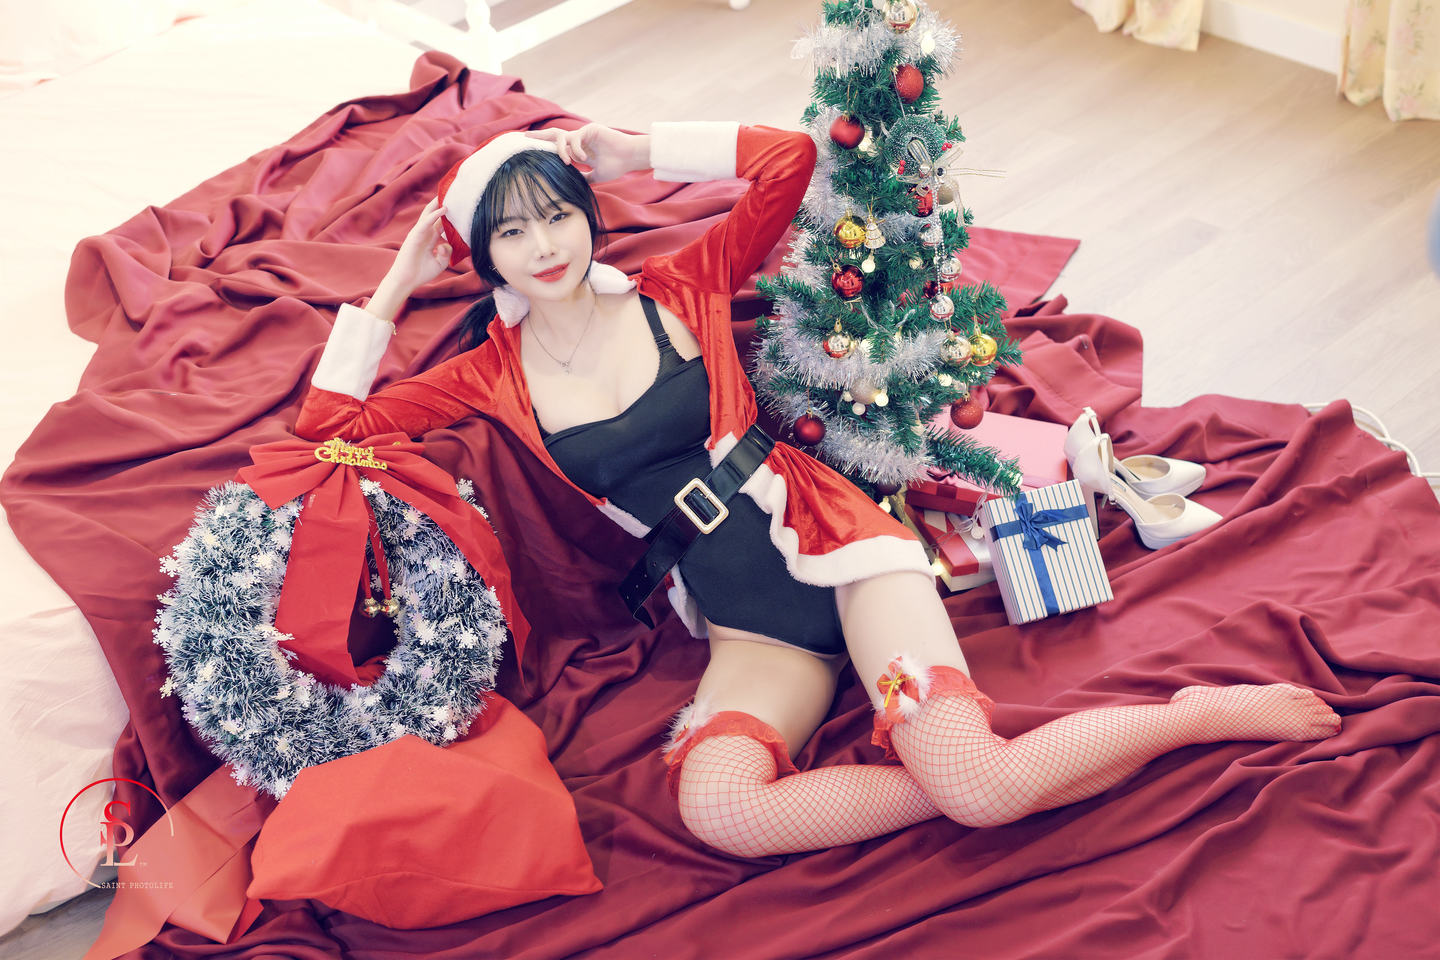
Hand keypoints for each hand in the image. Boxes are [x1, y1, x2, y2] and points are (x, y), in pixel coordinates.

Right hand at [384, 197, 451, 294]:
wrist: (406, 280)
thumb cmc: (421, 273)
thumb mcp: (440, 263)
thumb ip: (447, 253)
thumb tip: (448, 243)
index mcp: (431, 238)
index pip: (441, 222)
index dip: (450, 215)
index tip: (460, 206)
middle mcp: (425, 233)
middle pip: (434, 214)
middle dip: (442, 203)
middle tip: (454, 193)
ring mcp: (419, 233)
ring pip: (429, 214)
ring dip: (438, 203)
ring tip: (448, 193)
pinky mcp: (415, 236)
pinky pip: (426, 223)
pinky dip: (435, 215)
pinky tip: (444, 209)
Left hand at [522, 124, 645, 183]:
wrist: (630, 159)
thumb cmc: (616, 166)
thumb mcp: (595, 175)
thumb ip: (583, 178)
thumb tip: (573, 185)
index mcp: (580, 149)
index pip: (559, 145)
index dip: (546, 146)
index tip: (531, 148)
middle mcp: (580, 139)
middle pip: (555, 134)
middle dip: (540, 136)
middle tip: (526, 137)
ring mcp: (585, 133)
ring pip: (564, 137)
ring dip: (562, 151)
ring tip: (567, 162)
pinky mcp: (591, 129)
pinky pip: (576, 137)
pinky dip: (575, 149)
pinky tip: (582, 158)